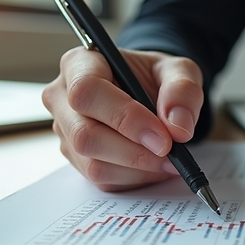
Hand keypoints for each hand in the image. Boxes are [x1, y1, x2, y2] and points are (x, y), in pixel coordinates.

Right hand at [42, 47, 204, 190]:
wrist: (147, 93)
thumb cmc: (154, 76)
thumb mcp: (178, 70)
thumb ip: (182, 90)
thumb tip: (178, 128)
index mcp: (79, 64)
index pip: (87, 91)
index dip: (125, 117)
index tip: (163, 136)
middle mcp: (62, 98)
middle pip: (85, 135)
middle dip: (134, 152)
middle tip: (171, 153)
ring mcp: (66, 132)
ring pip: (94, 164)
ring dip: (138, 169)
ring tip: (169, 159)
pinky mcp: (76, 159)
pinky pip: (102, 180)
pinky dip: (135, 178)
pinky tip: (154, 165)